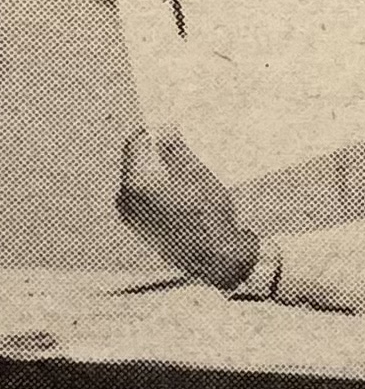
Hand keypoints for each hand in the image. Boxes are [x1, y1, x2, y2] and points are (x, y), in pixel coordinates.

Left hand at [116, 130, 260, 289]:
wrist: (215, 260)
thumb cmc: (210, 217)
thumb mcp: (198, 176)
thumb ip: (175, 150)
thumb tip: (163, 130)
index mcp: (137, 183)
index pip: (136, 143)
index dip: (154, 132)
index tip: (172, 127)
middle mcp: (125, 198)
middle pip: (137, 163)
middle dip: (157, 153)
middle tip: (184, 150)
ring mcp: (129, 215)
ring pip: (141, 181)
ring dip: (159, 172)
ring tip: (187, 176)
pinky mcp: (137, 226)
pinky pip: (144, 198)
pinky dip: (159, 191)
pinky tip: (183, 195)